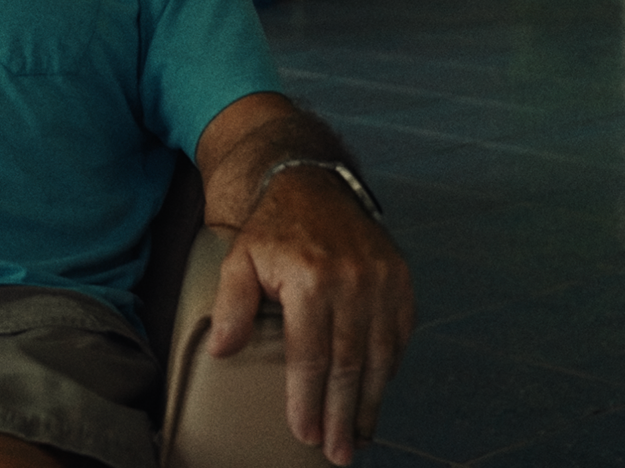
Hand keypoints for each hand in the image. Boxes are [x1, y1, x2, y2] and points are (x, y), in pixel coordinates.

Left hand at [206, 168, 413, 465]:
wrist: (314, 184)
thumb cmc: (272, 229)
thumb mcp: (239, 259)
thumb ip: (231, 305)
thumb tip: (222, 352)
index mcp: (310, 278)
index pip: (311, 355)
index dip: (308, 399)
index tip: (306, 434)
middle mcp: (353, 280)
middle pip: (349, 364)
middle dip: (343, 415)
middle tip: (338, 453)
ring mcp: (383, 280)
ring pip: (380, 356)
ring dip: (370, 402)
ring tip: (358, 437)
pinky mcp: (402, 280)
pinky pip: (399, 336)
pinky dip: (389, 370)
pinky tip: (376, 395)